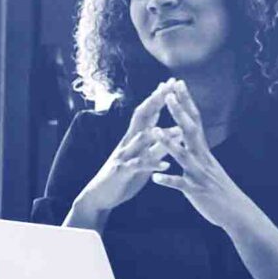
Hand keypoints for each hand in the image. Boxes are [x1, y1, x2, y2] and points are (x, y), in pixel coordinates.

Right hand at [72, 85, 175, 217]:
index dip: (158, 97)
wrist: (100, 195)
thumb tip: (174, 130)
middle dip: (155, 102)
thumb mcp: (143, 158)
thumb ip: (157, 145)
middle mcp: (128, 142)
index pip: (147, 112)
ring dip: (159, 134)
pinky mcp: (122, 171)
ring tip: (177, 129)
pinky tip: (165, 164)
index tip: (172, 83)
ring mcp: (124, 155)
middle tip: (169, 88)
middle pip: (141, 117)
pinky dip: (152, 164)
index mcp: (134, 137)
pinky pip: (138, 166)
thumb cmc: (125, 175)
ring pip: (141, 140)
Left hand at [149, 82, 254, 230]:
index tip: (178, 84)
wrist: (236, 211)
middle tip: (168, 94)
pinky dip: (168, 180)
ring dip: (168, 143)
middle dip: (179, 112)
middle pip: (190, 131)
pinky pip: (181, 185)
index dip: (186, 102)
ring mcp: (199, 174)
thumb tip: (186, 134)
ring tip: (154, 130)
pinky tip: (155, 178)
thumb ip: (196, 150)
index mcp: (203, 150)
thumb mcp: (207, 164)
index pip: (195, 120)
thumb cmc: (219, 188)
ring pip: (183, 155)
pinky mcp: (196, 191)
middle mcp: (202, 158)